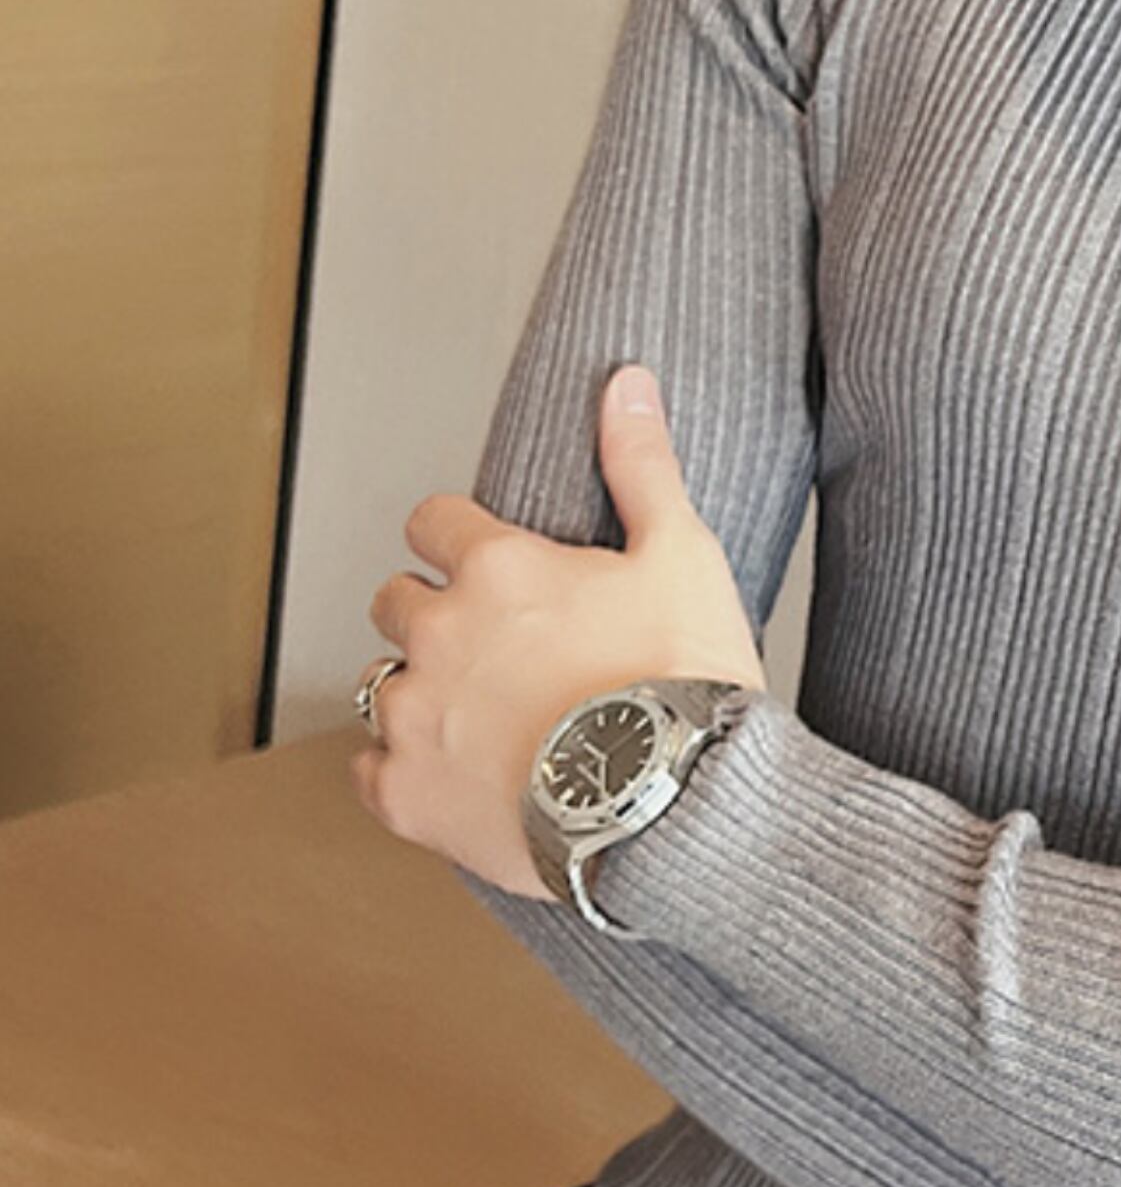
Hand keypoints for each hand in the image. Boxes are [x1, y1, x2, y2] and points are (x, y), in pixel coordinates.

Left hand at [350, 362, 767, 893]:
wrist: (677, 804)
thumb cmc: (685, 680)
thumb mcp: (683, 556)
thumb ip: (642, 466)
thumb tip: (627, 382)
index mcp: (497, 570)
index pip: (432, 524)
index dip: (460, 542)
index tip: (490, 567)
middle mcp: (440, 634)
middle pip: (396, 603)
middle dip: (435, 616)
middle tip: (498, 650)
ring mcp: (416, 717)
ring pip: (378, 686)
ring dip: (419, 693)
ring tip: (485, 720)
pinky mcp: (408, 795)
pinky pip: (369, 773)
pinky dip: (401, 773)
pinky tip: (451, 779)